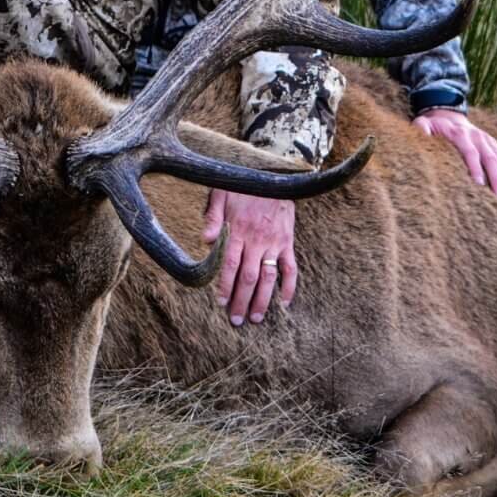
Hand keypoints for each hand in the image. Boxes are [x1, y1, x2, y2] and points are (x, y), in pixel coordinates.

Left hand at [201, 190, 295, 326]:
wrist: (275, 175)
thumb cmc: (243, 186)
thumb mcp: (221, 194)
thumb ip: (212, 217)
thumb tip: (205, 240)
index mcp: (238, 231)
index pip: (230, 265)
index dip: (225, 286)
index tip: (221, 303)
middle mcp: (257, 240)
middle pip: (248, 277)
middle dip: (241, 300)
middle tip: (236, 320)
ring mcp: (275, 243)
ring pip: (269, 277)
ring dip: (262, 300)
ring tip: (256, 318)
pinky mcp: (288, 242)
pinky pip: (291, 268)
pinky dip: (289, 286)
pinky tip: (285, 303)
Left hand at [413, 107, 496, 198]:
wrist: (448, 115)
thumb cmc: (434, 127)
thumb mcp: (423, 125)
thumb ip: (421, 129)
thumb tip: (422, 134)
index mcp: (461, 134)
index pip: (470, 151)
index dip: (475, 167)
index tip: (478, 184)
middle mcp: (479, 137)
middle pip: (491, 158)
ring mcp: (490, 141)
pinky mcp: (496, 146)